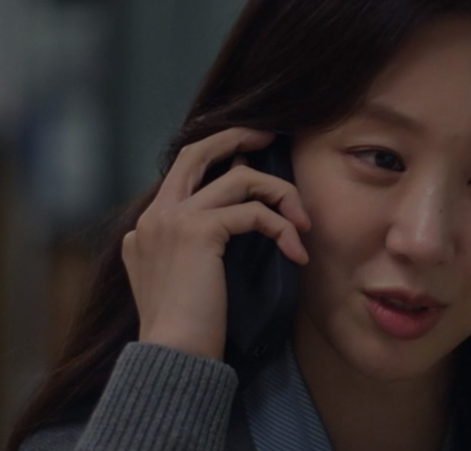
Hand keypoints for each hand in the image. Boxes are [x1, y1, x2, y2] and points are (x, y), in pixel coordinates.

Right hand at [122, 128, 310, 360]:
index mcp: (148, 225)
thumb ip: (189, 244)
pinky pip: (254, 213)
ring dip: (280, 194)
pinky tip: (296, 252)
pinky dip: (282, 228)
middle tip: (268, 135)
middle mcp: (156, 215)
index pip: (183, 172)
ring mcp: (173, 219)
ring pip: (239, 179)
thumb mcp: (180, 278)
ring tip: (302, 222)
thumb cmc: (186, 327)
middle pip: (196, 152)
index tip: (247, 155)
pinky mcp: (199, 231)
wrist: (172, 355)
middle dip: (235, 136)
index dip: (217, 156)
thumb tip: (231, 218)